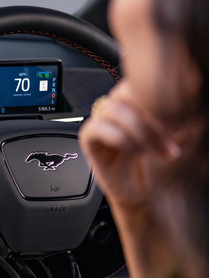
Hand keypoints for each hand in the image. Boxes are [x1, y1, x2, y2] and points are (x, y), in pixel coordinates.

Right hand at [78, 82, 180, 208]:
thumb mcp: (175, 133)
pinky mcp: (89, 139)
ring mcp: (102, 121)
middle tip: (170, 136)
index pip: (138, 83)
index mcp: (136, 100)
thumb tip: (188, 91)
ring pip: (113, 109)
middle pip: (124, 93)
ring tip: (154, 148)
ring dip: (138, 130)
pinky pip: (97, 128)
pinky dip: (119, 138)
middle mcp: (118, 108)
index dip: (157, 99)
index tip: (178, 119)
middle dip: (150, 116)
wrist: (148, 194)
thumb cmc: (162, 164)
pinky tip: (134, 151)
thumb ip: (173, 113)